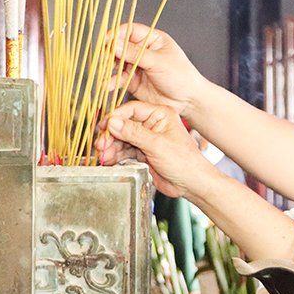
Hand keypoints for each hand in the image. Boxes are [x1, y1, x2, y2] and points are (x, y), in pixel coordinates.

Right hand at [98, 101, 216, 197]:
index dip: (116, 117)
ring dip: (112, 147)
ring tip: (104, 156)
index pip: (132, 109)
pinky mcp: (143, 153)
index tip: (104, 126)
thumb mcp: (157, 145)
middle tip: (101, 144)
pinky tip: (110, 160)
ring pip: (122, 139)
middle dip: (111, 135)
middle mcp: (152, 124)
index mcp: (160, 115)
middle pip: (124, 124)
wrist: (191, 184)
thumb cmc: (184, 162)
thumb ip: (133, 133)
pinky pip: (125, 151)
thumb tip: (113, 122)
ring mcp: (147, 139)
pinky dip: (116, 156)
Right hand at [102, 24, 206, 116]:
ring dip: (109, 67)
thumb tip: (115, 45)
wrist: (188, 101)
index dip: (117, 34)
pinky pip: (119, 79)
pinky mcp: (133, 82)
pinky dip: (112, 82)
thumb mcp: (159, 62)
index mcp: (153, 39)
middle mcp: (143, 51)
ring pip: (117, 63)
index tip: (106, 41)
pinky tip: (107, 85)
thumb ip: (136, 54)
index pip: (130, 31)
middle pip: (120, 46)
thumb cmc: (181, 76)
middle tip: (103, 59)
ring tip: (103, 73)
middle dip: (110, 52)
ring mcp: (137, 66)